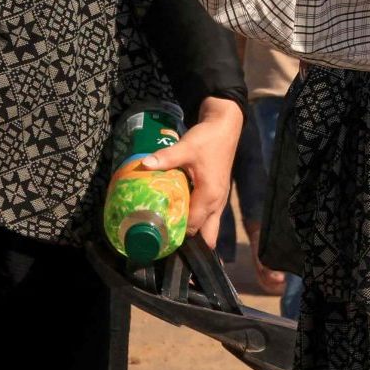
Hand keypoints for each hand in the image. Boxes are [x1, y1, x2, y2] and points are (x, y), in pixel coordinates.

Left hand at [136, 95, 243, 247]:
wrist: (225, 127)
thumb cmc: (208, 138)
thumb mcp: (186, 147)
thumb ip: (166, 158)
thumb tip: (144, 165)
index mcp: (210, 196)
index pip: (192, 226)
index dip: (175, 235)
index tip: (155, 239)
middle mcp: (217, 202)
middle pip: (206, 235)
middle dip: (188, 243)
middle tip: (165, 242)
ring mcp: (220, 200)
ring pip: (209, 228)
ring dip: (193, 233)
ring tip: (170, 235)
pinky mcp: (218, 195)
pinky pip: (209, 217)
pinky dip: (197, 222)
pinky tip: (180, 218)